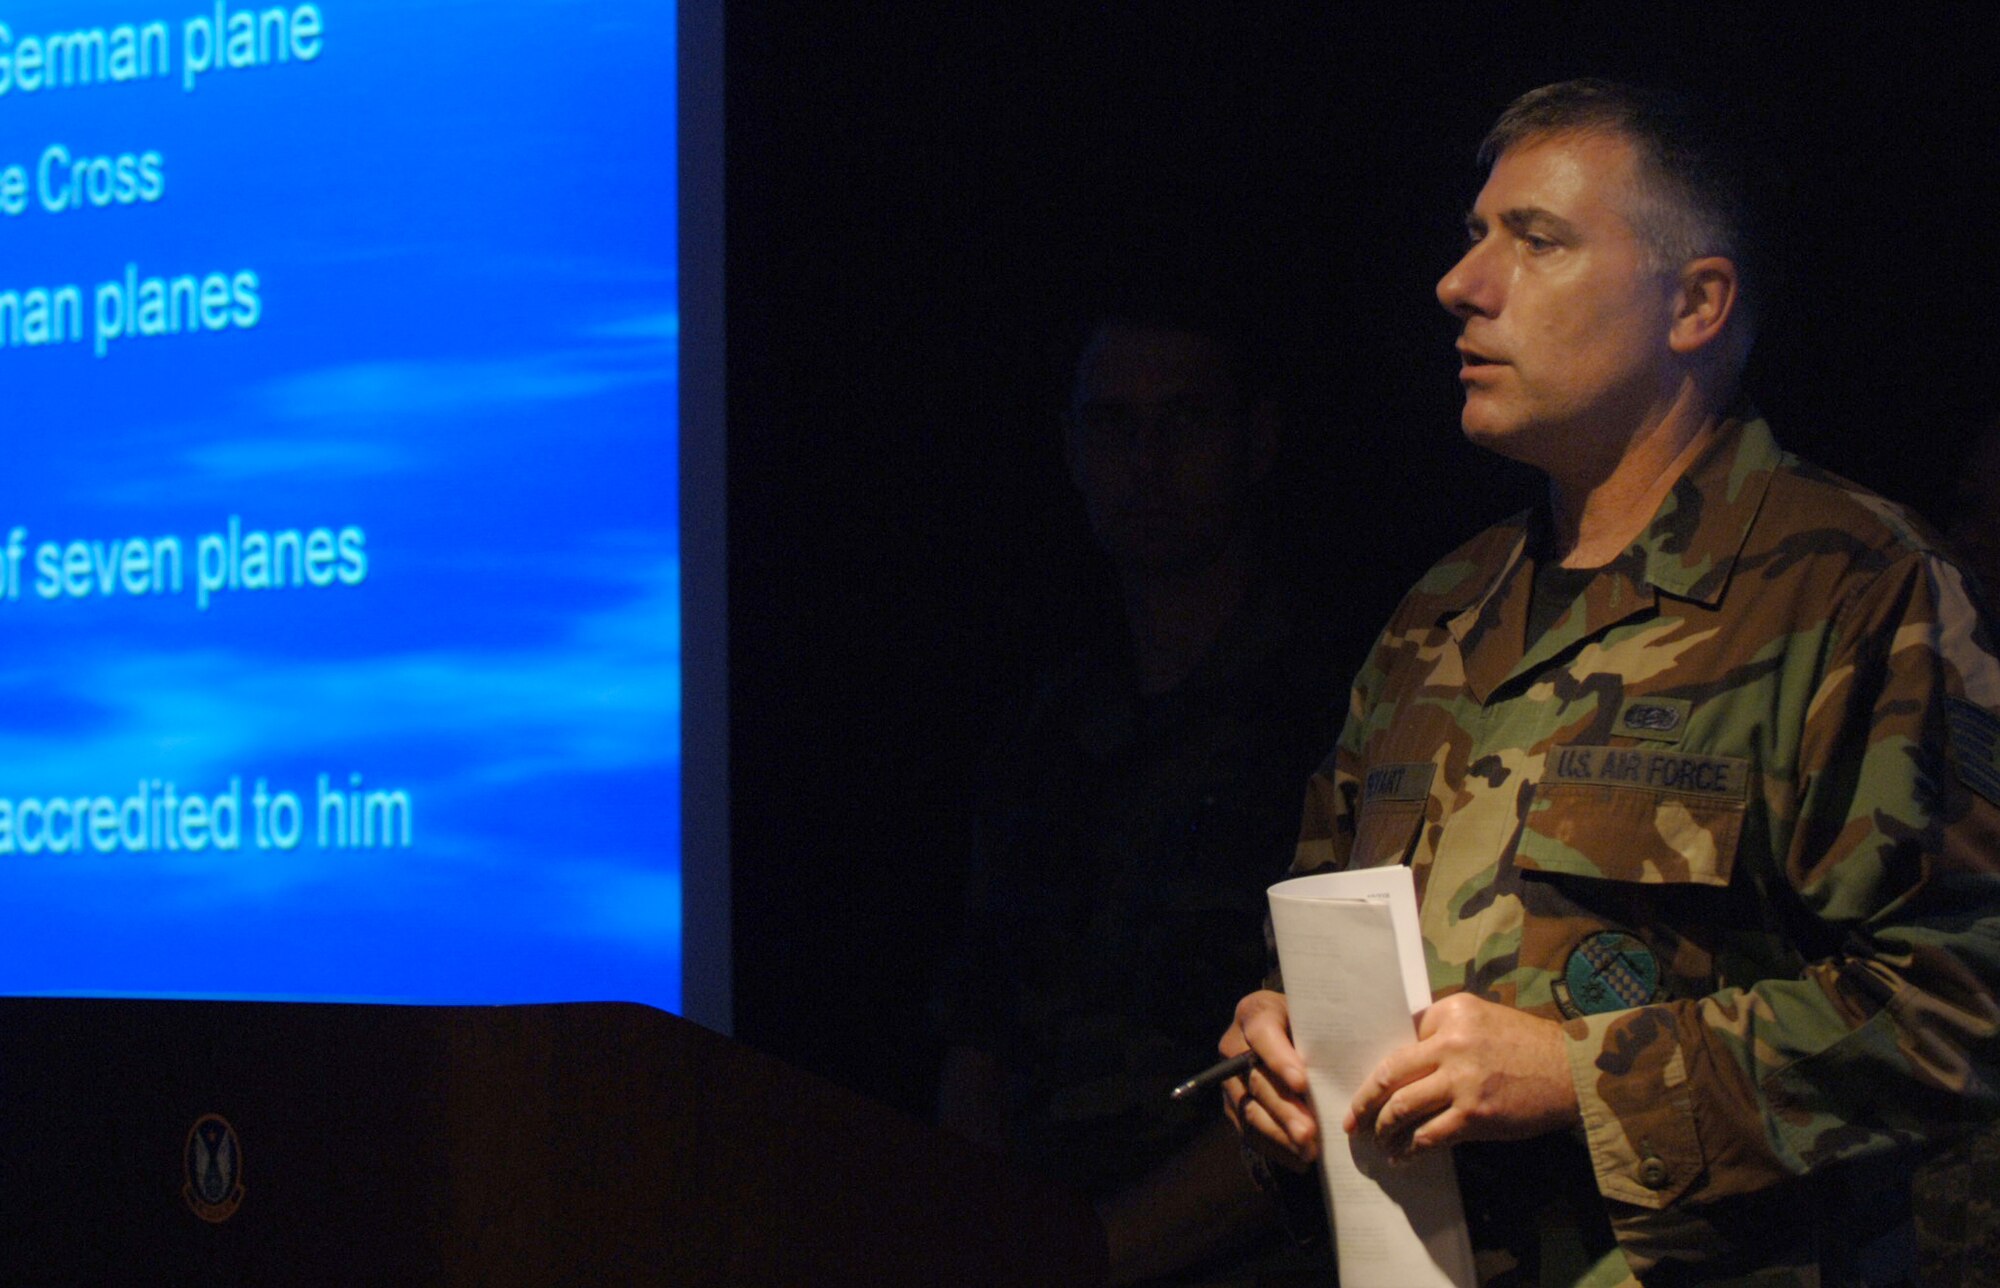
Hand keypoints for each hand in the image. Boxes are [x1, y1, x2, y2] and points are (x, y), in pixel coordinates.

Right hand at [1219, 990, 1318, 1171]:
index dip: (1279, 1059)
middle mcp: (1234, 1044)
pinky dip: (1274, 1147)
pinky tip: (1299, 1159)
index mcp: (1255, 1013)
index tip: (1302, 1083)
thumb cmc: (1309, 1025)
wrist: (1286, 1033)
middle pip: (1256, 1080)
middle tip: (1309, 1132)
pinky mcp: (1232, 1105)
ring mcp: (1229, 1078)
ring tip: (1308, 1150)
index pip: (1262, 1034)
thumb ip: (1326, 1032)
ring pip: (1250, 1110)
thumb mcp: (1315, 1017)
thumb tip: (1359, 1055)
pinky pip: (1248, 1131)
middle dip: (1285, 1109)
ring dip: (1280, 1134)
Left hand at [1344, 991, 1579, 1158]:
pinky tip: (1403, 1156)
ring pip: (1403, 1108)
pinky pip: (1429, 1135)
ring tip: (1379, 1141)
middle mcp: (1451, 1042)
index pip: (1402, 1040)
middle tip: (1353, 1120)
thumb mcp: (1483, 1019)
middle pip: (1391, 1074)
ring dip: (1384, 1129)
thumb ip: (1445, 1033)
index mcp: (1450, 1012)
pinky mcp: (1475, 1114)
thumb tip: (1407, 1063)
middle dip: (1365, 1101)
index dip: (1385, 1070)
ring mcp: (1462, 1080)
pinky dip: (1410, 1149)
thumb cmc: (1527, 1046)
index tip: (1369, 1087)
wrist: (1573, 1071)